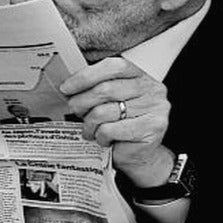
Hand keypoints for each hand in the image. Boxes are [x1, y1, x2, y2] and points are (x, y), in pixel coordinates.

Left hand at [59, 57, 172, 187]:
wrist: (142, 155)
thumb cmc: (123, 125)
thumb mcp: (112, 102)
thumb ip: (99, 89)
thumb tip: (70, 87)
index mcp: (141, 76)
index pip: (114, 67)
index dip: (87, 76)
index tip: (67, 88)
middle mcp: (152, 90)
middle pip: (106, 89)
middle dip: (82, 101)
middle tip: (75, 110)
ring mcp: (155, 109)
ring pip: (104, 111)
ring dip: (89, 123)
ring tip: (89, 130)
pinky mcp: (151, 129)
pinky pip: (110, 129)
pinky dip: (100, 136)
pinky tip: (104, 139)